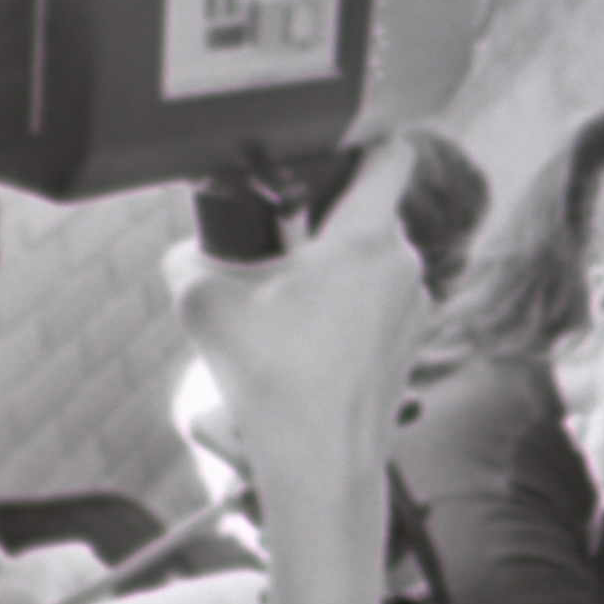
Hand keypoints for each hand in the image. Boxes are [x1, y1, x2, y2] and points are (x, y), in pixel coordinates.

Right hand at [165, 139, 425, 466]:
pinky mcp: (411, 345)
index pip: (391, 152)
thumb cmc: (276, 384)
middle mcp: (404, 265)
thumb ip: (190, 260)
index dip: (364, 136)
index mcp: (368, 237)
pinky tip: (306, 341)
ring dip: (335, 271)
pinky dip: (347, 311)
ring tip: (286, 304)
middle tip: (278, 242)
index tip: (334, 142)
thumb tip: (188, 254)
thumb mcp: (206, 305)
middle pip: (370, 212)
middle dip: (324, 220)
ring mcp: (416, 308)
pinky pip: (379, 305)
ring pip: (374, 264)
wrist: (320, 466)